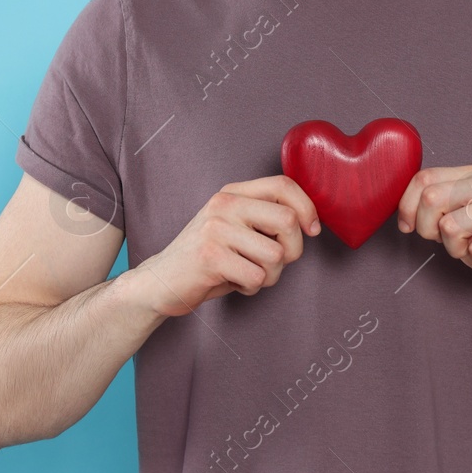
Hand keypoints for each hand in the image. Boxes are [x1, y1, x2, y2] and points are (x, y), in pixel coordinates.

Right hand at [132, 175, 319, 317]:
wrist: (159, 282)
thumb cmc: (208, 258)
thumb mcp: (234, 227)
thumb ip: (264, 218)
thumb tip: (310, 222)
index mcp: (233, 193)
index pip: (283, 185)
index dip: (307, 207)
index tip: (312, 230)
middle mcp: (224, 204)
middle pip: (288, 219)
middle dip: (293, 250)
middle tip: (276, 262)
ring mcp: (216, 229)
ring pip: (276, 255)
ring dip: (271, 276)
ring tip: (248, 274)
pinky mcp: (210, 256)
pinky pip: (257, 277)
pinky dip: (252, 287)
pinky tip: (234, 283)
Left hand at [396, 165, 471, 297]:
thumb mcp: (458, 221)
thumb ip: (435, 209)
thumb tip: (402, 211)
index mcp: (471, 175)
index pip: (422, 178)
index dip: (407, 207)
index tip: (409, 228)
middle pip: (430, 198)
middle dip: (427, 230)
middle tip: (449, 242)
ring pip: (450, 226)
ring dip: (456, 249)